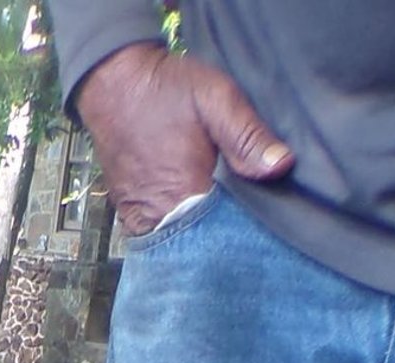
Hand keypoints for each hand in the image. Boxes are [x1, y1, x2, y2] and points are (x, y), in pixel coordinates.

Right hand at [76, 42, 292, 235]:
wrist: (112, 81)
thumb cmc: (165, 88)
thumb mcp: (216, 98)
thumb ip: (248, 134)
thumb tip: (282, 166)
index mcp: (184, 195)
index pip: (223, 239)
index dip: (246, 238)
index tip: (266, 234)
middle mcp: (157, 217)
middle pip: (199, 250)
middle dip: (224, 244)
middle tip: (250, 234)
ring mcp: (139, 219)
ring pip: (178, 248)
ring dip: (200, 240)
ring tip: (225, 228)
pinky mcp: (129, 214)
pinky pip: (158, 237)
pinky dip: (178, 233)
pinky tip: (195, 217)